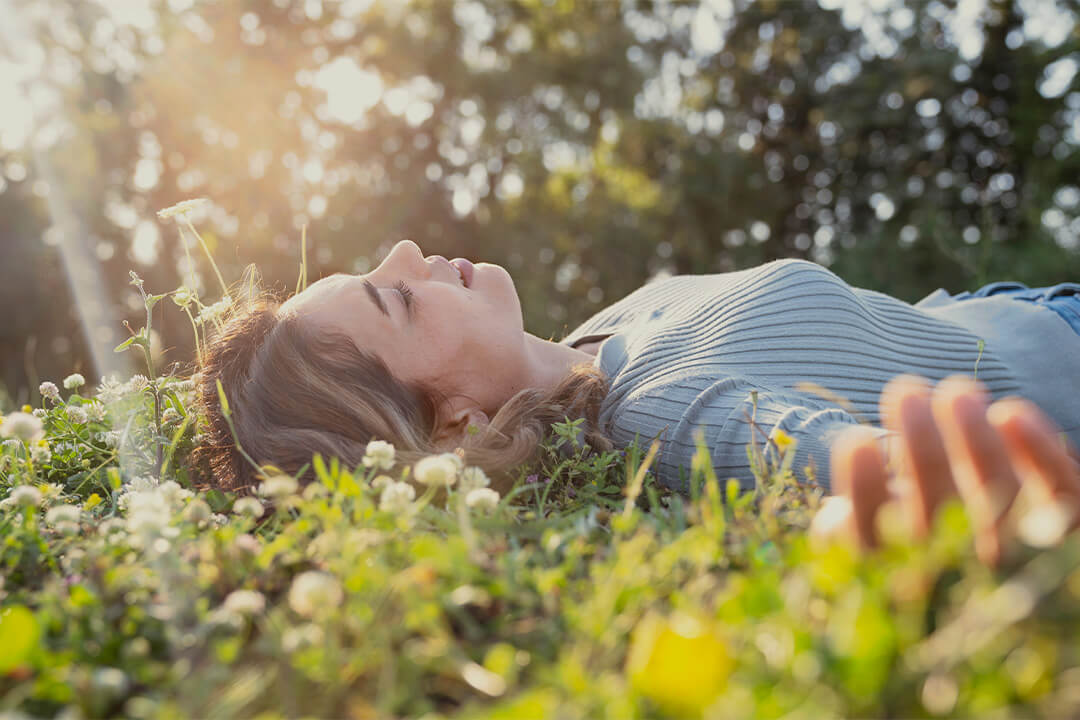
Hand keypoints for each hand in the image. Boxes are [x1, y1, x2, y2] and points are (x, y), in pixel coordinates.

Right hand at [813, 374, 1079, 565]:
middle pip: (940, 506)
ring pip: (998, 492)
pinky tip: (1011, 412)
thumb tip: (834, 517)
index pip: (874, 538)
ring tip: (954, 391)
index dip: (864, 488)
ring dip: (973, 436)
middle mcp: (956, 567)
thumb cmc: (920, 561)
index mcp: (898, 571)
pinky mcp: (1066, 528)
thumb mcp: (873, 558)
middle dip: (921, 444)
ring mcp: (1017, 547)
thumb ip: (851, 537)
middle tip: (905, 392)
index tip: (856, 441)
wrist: (1004, 597)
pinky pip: (1063, 494)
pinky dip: (1042, 452)